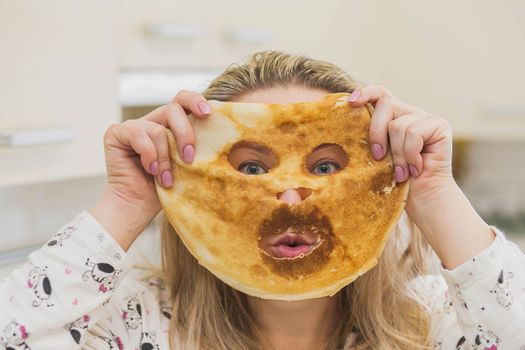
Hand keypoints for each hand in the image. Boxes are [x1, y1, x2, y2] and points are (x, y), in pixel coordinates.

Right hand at [90, 91, 210, 249]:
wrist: (138, 207)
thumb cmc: (167, 189)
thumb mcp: (189, 165)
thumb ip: (199, 147)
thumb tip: (228, 139)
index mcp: (171, 125)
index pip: (183, 100)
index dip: (196, 100)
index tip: (208, 114)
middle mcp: (152, 121)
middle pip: (173, 109)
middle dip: (185, 133)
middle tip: (189, 157)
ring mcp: (133, 126)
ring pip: (157, 129)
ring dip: (165, 158)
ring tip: (166, 178)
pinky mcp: (116, 133)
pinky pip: (138, 135)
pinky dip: (149, 155)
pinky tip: (151, 171)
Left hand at [348, 86, 493, 268]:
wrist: (423, 199)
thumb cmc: (396, 182)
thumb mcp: (376, 158)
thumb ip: (369, 140)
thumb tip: (343, 129)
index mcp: (393, 118)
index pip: (380, 93)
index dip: (366, 92)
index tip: (351, 102)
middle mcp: (410, 113)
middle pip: (386, 105)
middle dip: (376, 133)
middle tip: (378, 158)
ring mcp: (426, 118)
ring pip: (399, 125)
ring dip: (397, 155)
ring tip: (402, 172)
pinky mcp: (440, 125)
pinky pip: (414, 133)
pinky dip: (410, 155)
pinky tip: (416, 169)